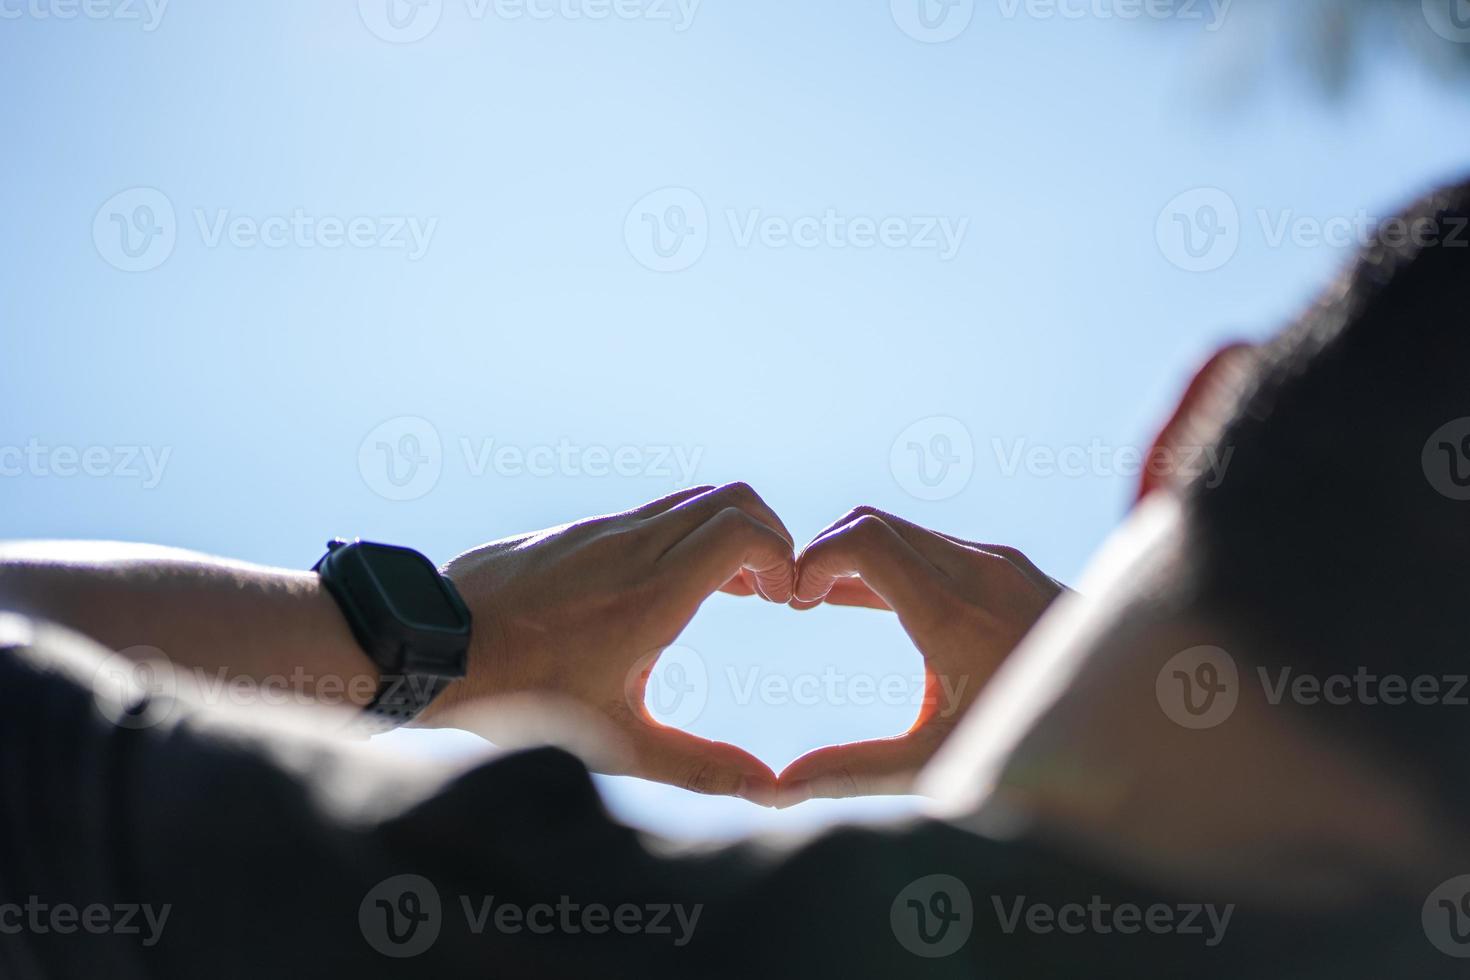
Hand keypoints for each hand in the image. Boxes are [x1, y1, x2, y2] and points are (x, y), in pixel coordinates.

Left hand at [429, 484, 794, 805]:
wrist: (435, 649)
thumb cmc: (524, 699)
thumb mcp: (616, 743)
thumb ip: (697, 765)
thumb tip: (765, 788)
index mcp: (652, 591)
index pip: (742, 529)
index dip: (780, 554)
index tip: (785, 599)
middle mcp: (632, 546)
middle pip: (729, 498)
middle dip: (766, 535)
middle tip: (770, 590)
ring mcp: (601, 531)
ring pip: (689, 501)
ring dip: (724, 535)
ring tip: (734, 592)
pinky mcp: (576, 532)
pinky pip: (650, 514)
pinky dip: (683, 536)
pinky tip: (673, 588)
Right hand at [779, 506, 1063, 805]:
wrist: (1135, 730)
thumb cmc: (1036, 753)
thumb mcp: (940, 766)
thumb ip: (855, 770)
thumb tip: (779, 791)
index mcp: (957, 616)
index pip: (864, 540)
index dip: (812, 560)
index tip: (793, 603)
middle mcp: (981, 573)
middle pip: (874, 522)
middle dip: (822, 553)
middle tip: (794, 602)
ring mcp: (1000, 564)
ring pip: (902, 529)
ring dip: (853, 555)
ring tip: (816, 602)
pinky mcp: (1010, 566)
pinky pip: (931, 543)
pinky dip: (887, 560)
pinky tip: (859, 600)